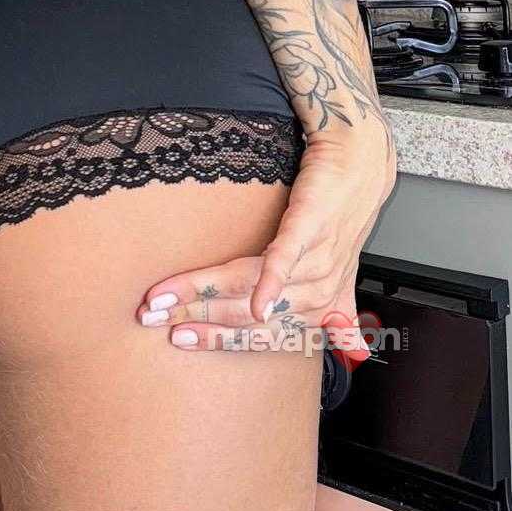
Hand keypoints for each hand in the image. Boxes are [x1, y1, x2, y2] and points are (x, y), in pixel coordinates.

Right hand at [135, 127, 395, 352]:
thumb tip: (353, 352)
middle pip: (245, 313)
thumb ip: (338, 312)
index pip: (260, 334)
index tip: (176, 339)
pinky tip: (255, 302)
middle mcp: (319, 288)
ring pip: (250, 284)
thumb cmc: (343, 210)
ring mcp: (317, 257)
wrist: (359, 158)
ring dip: (204, 294)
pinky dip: (271, 282)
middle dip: (195, 316)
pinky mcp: (311, 224)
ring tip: (165, 296)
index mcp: (319, 305)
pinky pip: (288, 257)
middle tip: (152, 316)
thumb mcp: (341, 267)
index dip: (217, 338)